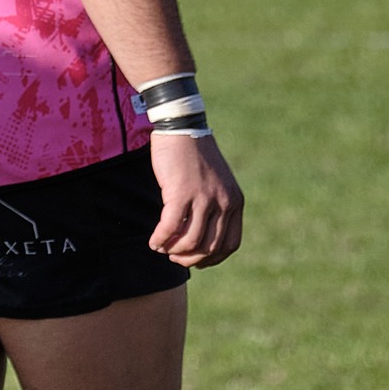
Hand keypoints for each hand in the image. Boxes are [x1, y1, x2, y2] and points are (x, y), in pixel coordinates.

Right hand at [147, 133, 243, 267]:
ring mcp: (203, 198)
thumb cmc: (194, 156)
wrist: (181, 128)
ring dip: (174, 250)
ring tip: (162, 248)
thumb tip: (201, 237)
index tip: (197, 261)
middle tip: (175, 257)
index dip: (213, 259)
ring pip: (190, 241)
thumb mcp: (215, 183)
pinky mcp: (181, 192)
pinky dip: (161, 239)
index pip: (230, 244)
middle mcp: (223, 202)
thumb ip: (215, 206)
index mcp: (234, 201)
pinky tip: (154, 241)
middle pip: (210, 247)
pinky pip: (171, 227)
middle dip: (190, 258)